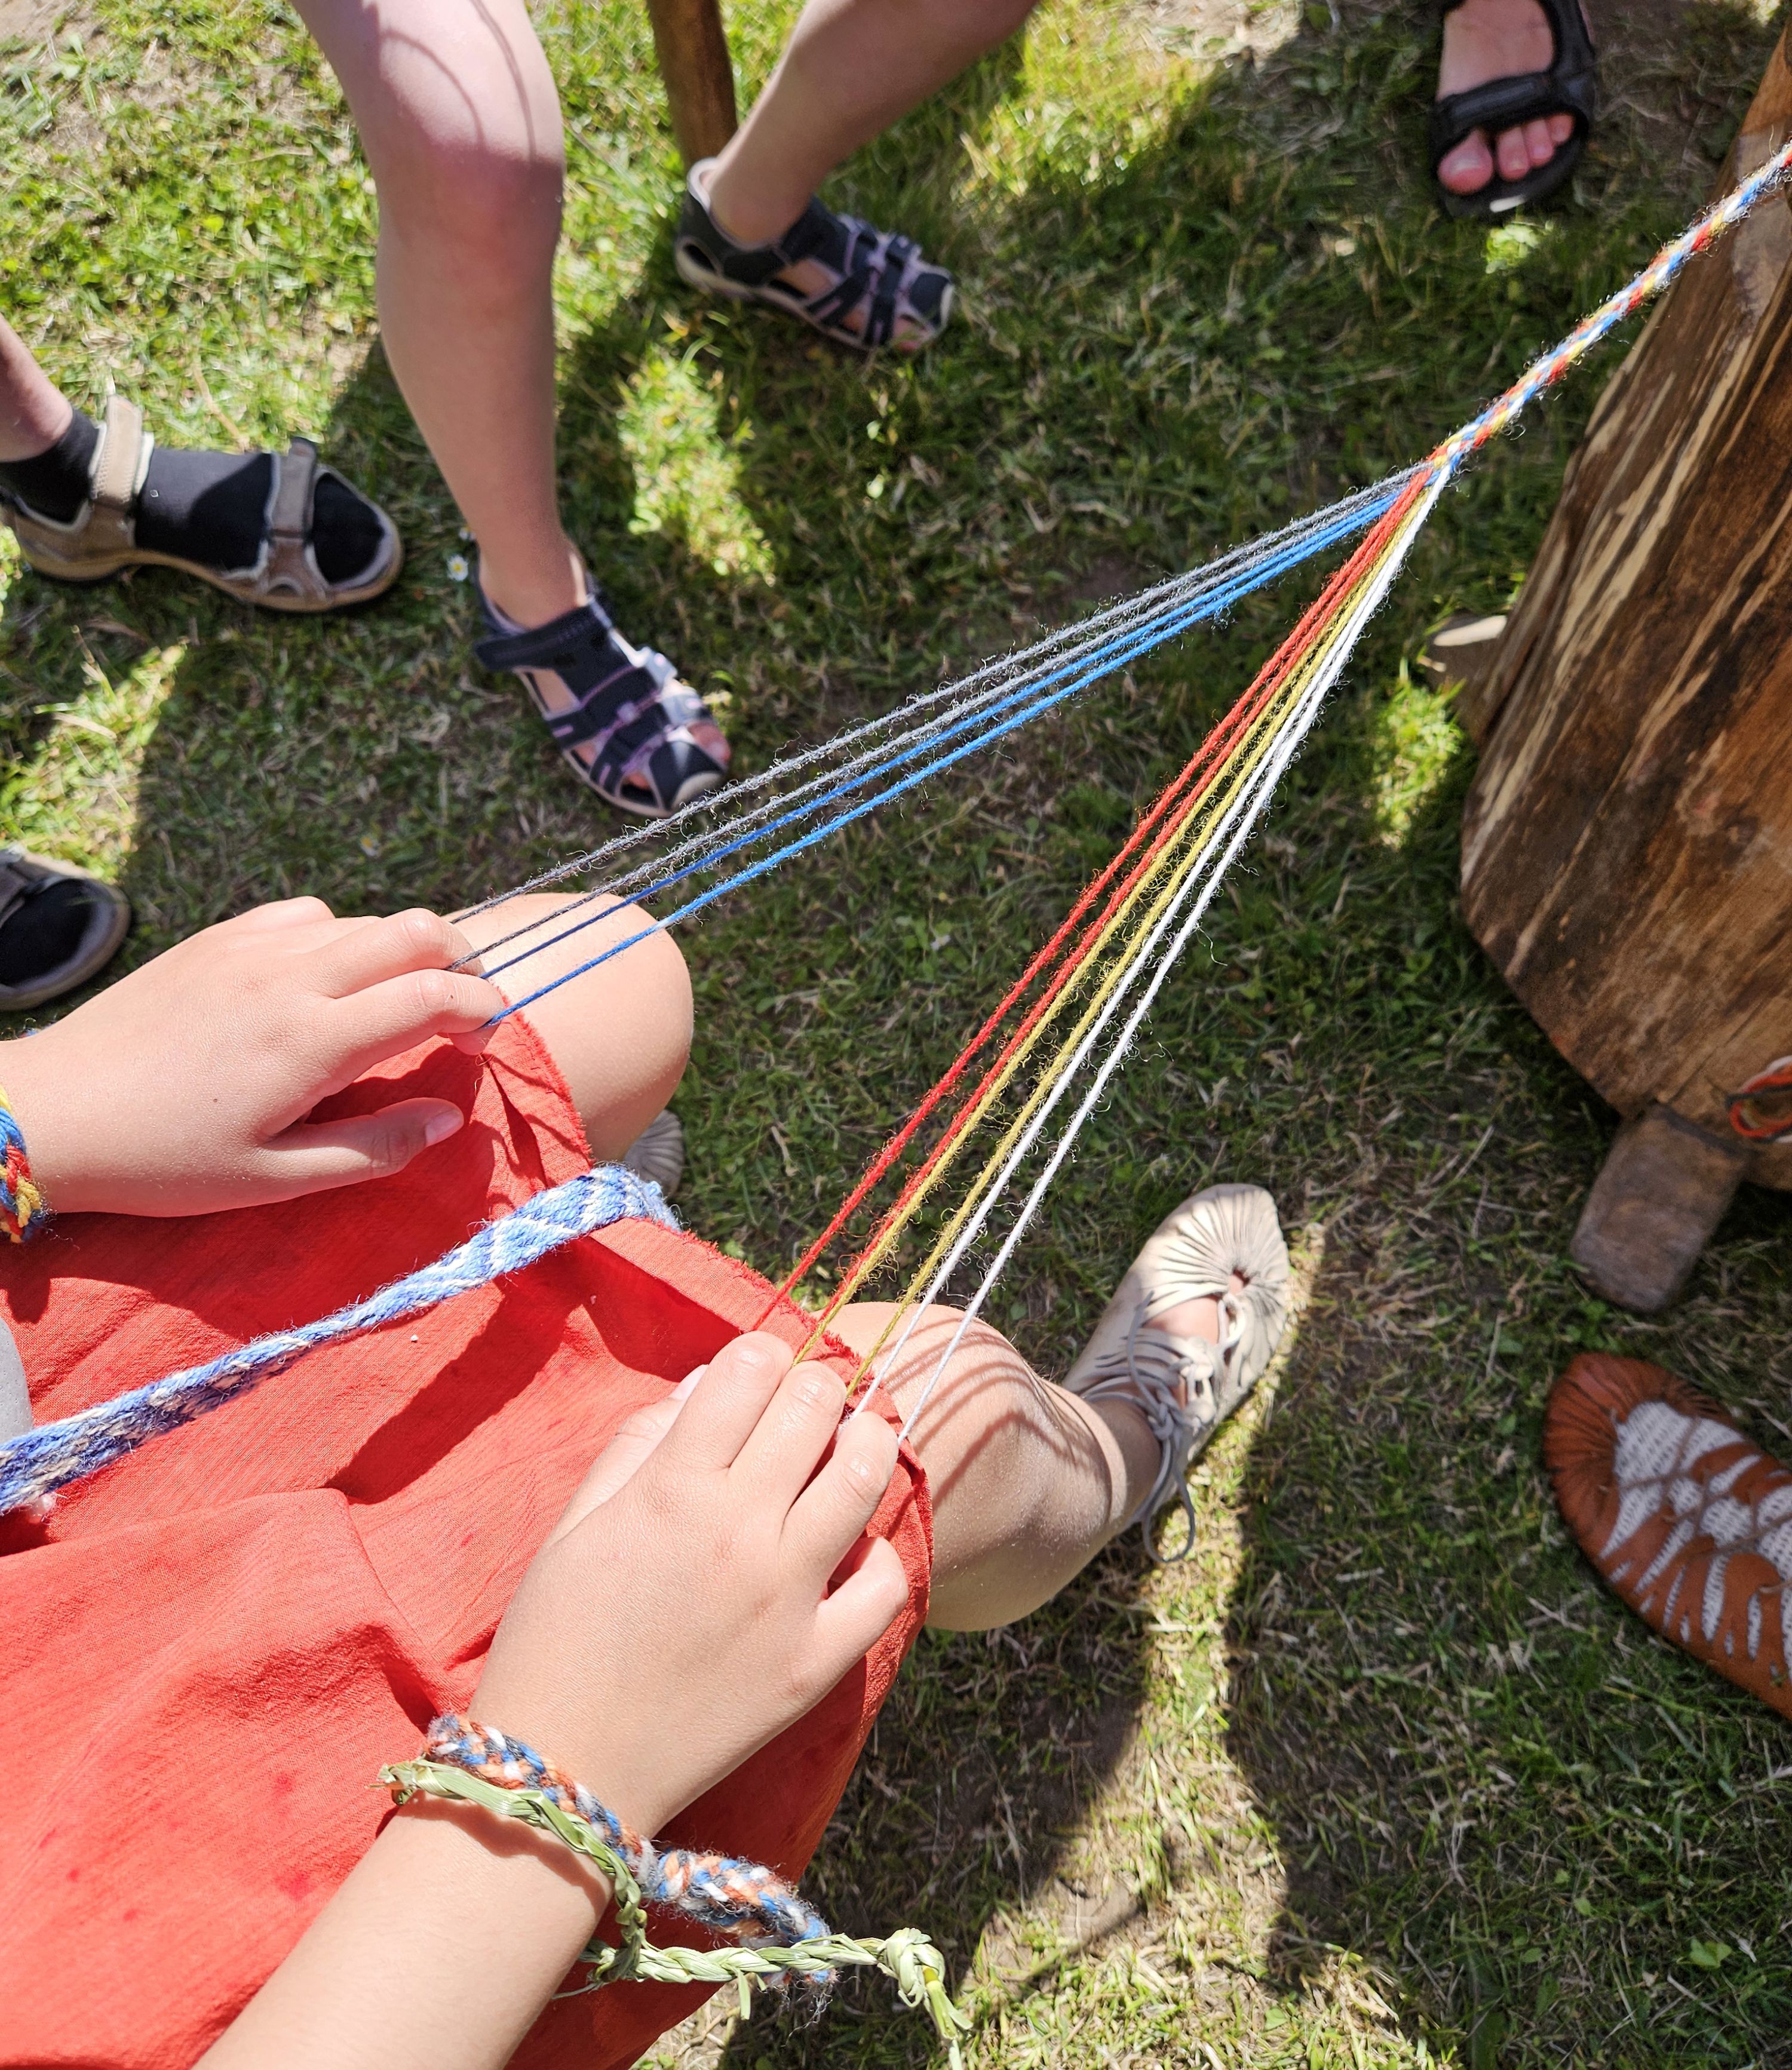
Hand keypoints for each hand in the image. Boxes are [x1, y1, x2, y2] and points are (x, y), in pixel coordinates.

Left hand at [1, 897, 503, 1216]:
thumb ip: (373, 1150)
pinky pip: (305, 914)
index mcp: (312, 1043)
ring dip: (403, 952)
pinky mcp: (218, 938)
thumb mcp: (273, 1180)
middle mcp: (290, 979)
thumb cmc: (163, 1161)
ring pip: (364, 919)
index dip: (484, 1009)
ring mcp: (251, 949)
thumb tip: (451, 1119)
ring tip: (396, 1003)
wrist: (53, 1112)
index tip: (488, 1039)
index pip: (434, 995)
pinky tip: (323, 980)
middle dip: (463, 960)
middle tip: (464, 1007)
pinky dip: (339, 937)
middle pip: (415, 929)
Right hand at [474, 1332, 908, 1835]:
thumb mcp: (574, 1524)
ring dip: (863, 1442)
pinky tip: (849, 1553)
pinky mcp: (815, 1662)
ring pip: (866, 1474)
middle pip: (816, 1405)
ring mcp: (787, 1597)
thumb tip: (707, 1383)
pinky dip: (879, 1556)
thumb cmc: (553, 1641)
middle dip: (813, 1388)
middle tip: (801, 1407)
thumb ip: (640, 1443)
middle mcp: (739, 1530)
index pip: (751, 1368)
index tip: (755, 1373)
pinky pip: (887, 1584)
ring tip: (846, 1449)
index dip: (759, 1356)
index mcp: (671, 1488)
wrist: (564, 1774)